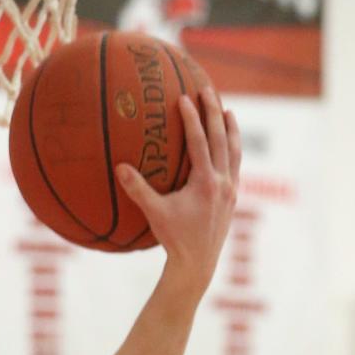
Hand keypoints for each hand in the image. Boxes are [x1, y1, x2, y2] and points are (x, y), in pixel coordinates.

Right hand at [117, 91, 240, 294]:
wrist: (198, 265)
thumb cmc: (174, 240)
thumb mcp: (155, 214)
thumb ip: (139, 190)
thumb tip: (119, 168)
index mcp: (206, 182)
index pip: (200, 141)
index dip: (192, 118)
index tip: (185, 98)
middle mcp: (223, 182)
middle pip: (221, 138)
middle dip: (214, 112)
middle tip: (208, 90)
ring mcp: (231, 189)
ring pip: (234, 150)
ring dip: (231, 128)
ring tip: (227, 111)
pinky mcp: (233, 198)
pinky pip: (235, 166)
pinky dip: (233, 150)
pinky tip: (228, 144)